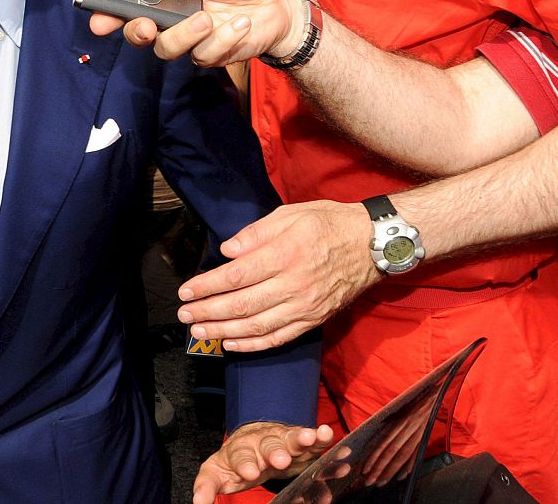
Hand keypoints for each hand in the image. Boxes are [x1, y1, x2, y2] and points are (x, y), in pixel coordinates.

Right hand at [87, 0, 303, 67]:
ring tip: (209, 18)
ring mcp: (191, 39)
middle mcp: (173, 18)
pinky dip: (223, 39)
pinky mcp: (211, 55)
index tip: (98, 18)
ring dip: (185, 35)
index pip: (132, 2)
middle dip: (137, 32)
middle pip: (139, 34)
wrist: (281, 4)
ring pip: (168, 49)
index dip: (110, 12)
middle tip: (147, 27)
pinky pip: (204, 55)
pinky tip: (241, 24)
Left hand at [178, 200, 376, 352]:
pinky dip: (253, 345)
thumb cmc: (329, 223)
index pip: (237, 276)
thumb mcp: (291, 213)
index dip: (207, 286)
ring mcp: (305, 306)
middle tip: (184, 314)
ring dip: (224, 332)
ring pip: (257, 326)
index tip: (186, 290)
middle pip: (242, 305)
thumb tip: (227, 251)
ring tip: (200, 332)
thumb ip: (256, 233)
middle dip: (208, 311)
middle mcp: (295, 284)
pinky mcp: (314, 320)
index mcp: (286, 254)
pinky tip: (231, 344)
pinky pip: (279, 338)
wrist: (373, 245)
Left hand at [193, 422, 336, 502]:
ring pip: (292, 437)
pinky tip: (331, 438)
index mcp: (240, 451)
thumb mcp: (216, 474)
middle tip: (280, 460)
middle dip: (275, 452)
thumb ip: (207, 487)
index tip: (250, 473)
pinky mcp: (300, 443)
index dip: (245, 464)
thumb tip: (197, 503)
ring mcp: (282, 441)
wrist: (252, 441)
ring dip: (303, 438)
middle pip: (268, 444)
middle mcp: (261, 443)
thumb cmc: (234, 462)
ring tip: (314, 438)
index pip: (241, 456)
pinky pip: (313, 441)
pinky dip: (322, 440)